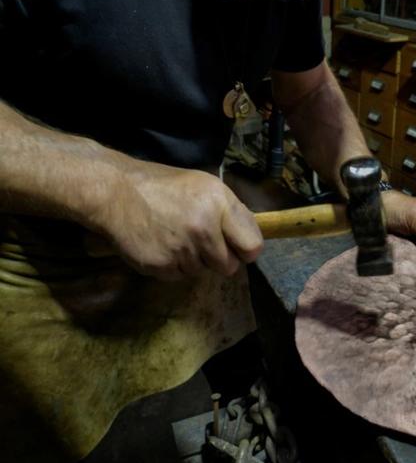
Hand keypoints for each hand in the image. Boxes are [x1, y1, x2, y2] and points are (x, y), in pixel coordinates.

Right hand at [92, 163, 262, 280]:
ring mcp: (183, 249)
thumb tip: (246, 237)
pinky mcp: (163, 266)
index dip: (245, 249)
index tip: (236, 247)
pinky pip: (180, 276)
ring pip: (203, 272)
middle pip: (230, 266)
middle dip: (218, 258)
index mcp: (219, 202)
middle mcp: (204, 227)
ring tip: (174, 236)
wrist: (115, 193)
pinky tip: (162, 244)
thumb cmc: (161, 186)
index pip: (252, 245)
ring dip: (193, 260)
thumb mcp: (202, 185)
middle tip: (201, 242)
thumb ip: (227, 212)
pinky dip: (173, 265)